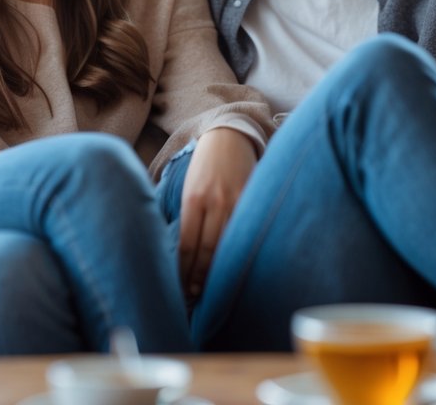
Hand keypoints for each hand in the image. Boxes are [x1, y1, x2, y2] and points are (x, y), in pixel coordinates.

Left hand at [177, 128, 257, 300]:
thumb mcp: (188, 188)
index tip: (180, 291)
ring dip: (219, 272)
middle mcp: (215, 202)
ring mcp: (237, 201)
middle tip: (194, 300)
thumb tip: (181, 254)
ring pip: (228, 245)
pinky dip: (239, 252)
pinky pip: (245, 232)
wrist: (230, 135)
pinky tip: (236, 268)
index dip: (183, 272)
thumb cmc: (205, 166)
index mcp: (193, 199)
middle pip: (206, 251)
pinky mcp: (254, 200)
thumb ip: (187, 217)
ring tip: (212, 293)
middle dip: (199, 279)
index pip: (186, 245)